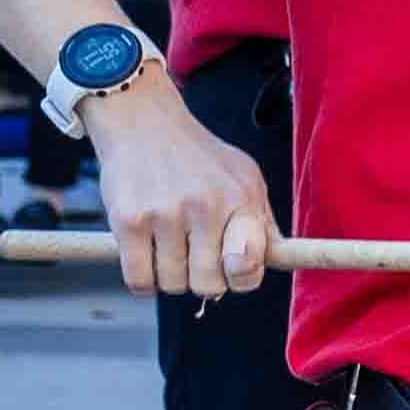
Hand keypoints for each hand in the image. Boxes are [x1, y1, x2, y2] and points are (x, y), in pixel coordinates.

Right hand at [90, 71, 274, 298]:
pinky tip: (147, 258)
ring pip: (171, 285)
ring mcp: (164, 214)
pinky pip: (138, 280)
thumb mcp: (245, 178)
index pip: (248, 266)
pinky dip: (143, 280)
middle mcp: (205, 206)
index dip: (242, 278)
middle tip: (194, 255)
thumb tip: (281, 261)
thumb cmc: (199, 158)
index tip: (231, 269)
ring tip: (169, 246)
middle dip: (201, 279)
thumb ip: (264, 223)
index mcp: (240, 199)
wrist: (144, 122)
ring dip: (169, 277)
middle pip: (208, 286)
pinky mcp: (128, 220)